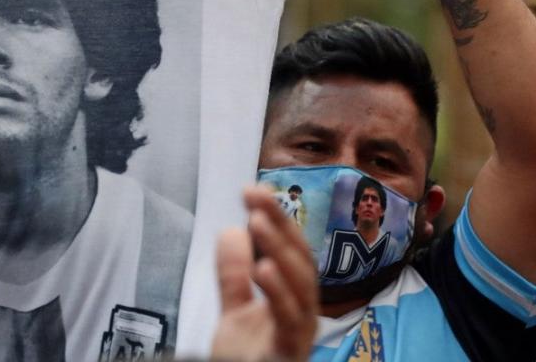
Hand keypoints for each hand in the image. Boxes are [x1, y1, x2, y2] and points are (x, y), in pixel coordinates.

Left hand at [210, 186, 317, 361]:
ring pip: (302, 286)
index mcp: (293, 299)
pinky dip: (279, 292)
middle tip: (255, 195)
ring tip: (257, 221)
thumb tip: (232, 229)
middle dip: (280, 224)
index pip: (291, 251)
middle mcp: (303, 313)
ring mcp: (299, 334)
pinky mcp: (288, 353)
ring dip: (280, 250)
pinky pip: (290, 320)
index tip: (253, 189)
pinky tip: (262, 267)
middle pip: (301, 260)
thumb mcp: (235, 311)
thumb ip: (233, 275)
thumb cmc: (245, 358)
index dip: (277, 218)